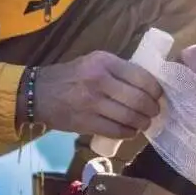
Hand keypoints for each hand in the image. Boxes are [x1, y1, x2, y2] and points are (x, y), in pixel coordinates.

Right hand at [20, 51, 163, 138]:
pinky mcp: (86, 122)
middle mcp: (99, 80)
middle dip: (152, 109)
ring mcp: (92, 103)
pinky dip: (129, 133)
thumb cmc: (71, 76)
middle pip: (139, 100)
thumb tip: (148, 85)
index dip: (156, 91)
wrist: (37, 93)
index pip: (142, 78)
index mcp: (105, 62)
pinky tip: (130, 131)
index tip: (158, 96)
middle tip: (154, 112)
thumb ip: (118, 71)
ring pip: (130, 117)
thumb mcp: (94, 62)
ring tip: (144, 123)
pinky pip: (116, 130)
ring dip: (143, 123)